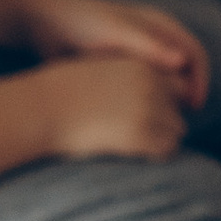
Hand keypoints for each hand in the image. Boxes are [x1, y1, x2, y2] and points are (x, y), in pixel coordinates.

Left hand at [23, 0, 208, 113]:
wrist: (45, 22)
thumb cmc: (81, 21)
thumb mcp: (117, 32)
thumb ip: (150, 46)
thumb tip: (183, 63)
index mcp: (160, 24)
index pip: (195, 54)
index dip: (200, 80)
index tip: (193, 105)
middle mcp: (154, 37)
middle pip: (185, 69)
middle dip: (187, 94)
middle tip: (180, 119)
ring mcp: (138, 51)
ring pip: (166, 79)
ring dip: (169, 99)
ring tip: (163, 121)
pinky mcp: (122, 64)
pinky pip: (146, 84)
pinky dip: (149, 100)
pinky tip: (140, 116)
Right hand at [33, 54, 191, 161]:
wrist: (41, 108)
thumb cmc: (60, 92)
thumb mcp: (97, 70)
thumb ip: (123, 75)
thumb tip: (138, 90)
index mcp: (141, 66)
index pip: (176, 85)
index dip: (163, 102)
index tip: (145, 114)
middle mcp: (150, 84)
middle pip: (179, 108)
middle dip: (165, 121)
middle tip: (142, 133)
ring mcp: (147, 109)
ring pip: (177, 130)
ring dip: (162, 139)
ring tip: (138, 146)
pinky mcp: (140, 134)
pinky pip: (167, 149)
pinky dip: (157, 155)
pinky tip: (137, 155)